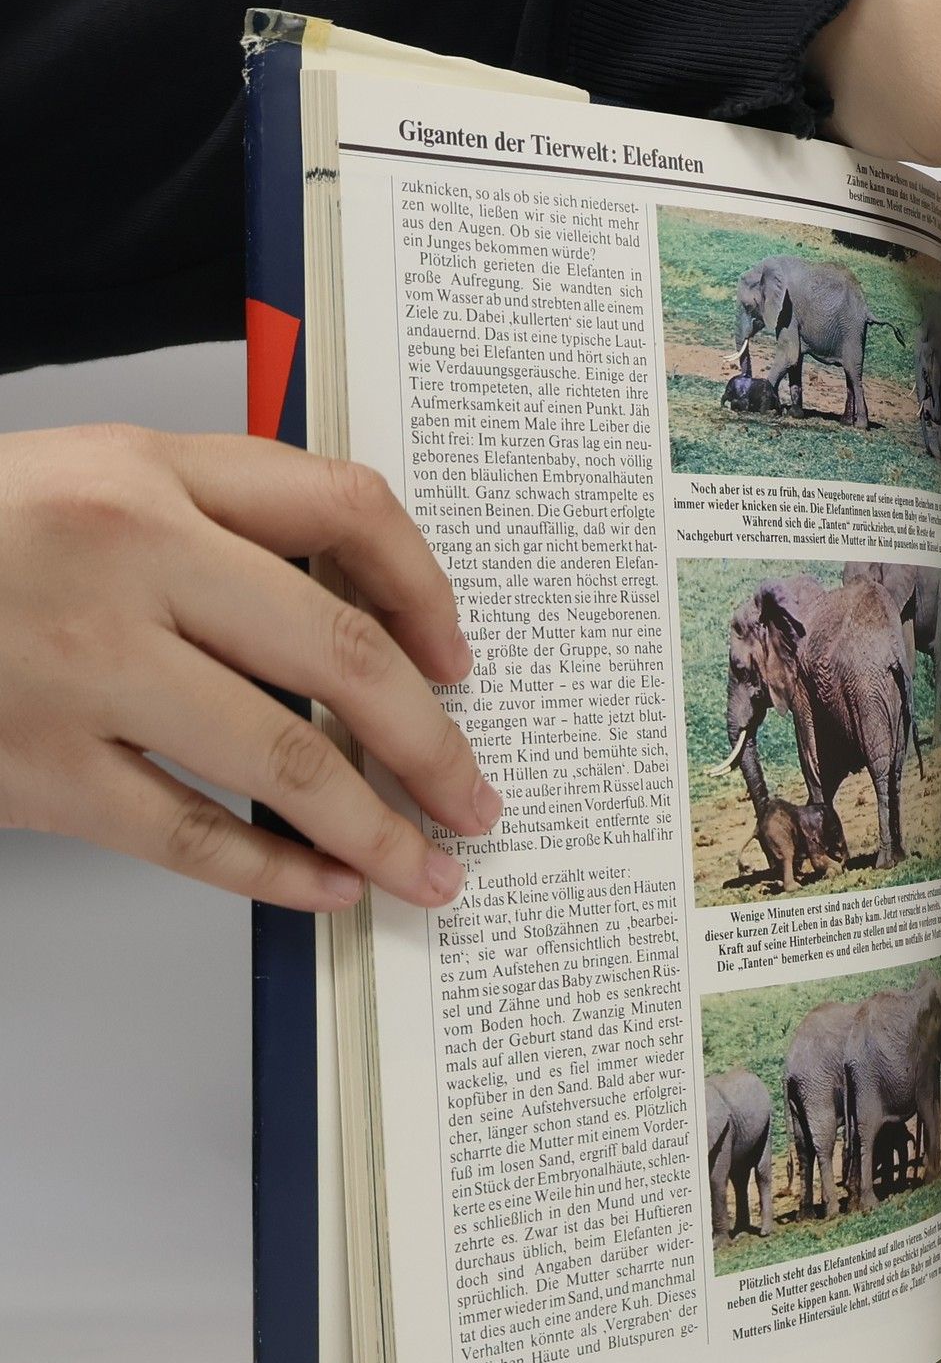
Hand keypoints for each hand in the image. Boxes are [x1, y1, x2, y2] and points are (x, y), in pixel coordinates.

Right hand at [0, 425, 499, 910]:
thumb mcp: (87, 487)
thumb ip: (215, 525)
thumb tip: (360, 620)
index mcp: (147, 473)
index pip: (344, 507)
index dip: (426, 589)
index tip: (457, 659)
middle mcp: (127, 559)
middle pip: (343, 654)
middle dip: (433, 741)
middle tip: (474, 793)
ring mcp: (81, 668)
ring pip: (285, 759)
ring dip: (379, 827)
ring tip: (429, 866)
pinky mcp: (37, 766)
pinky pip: (190, 834)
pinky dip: (276, 872)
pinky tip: (329, 888)